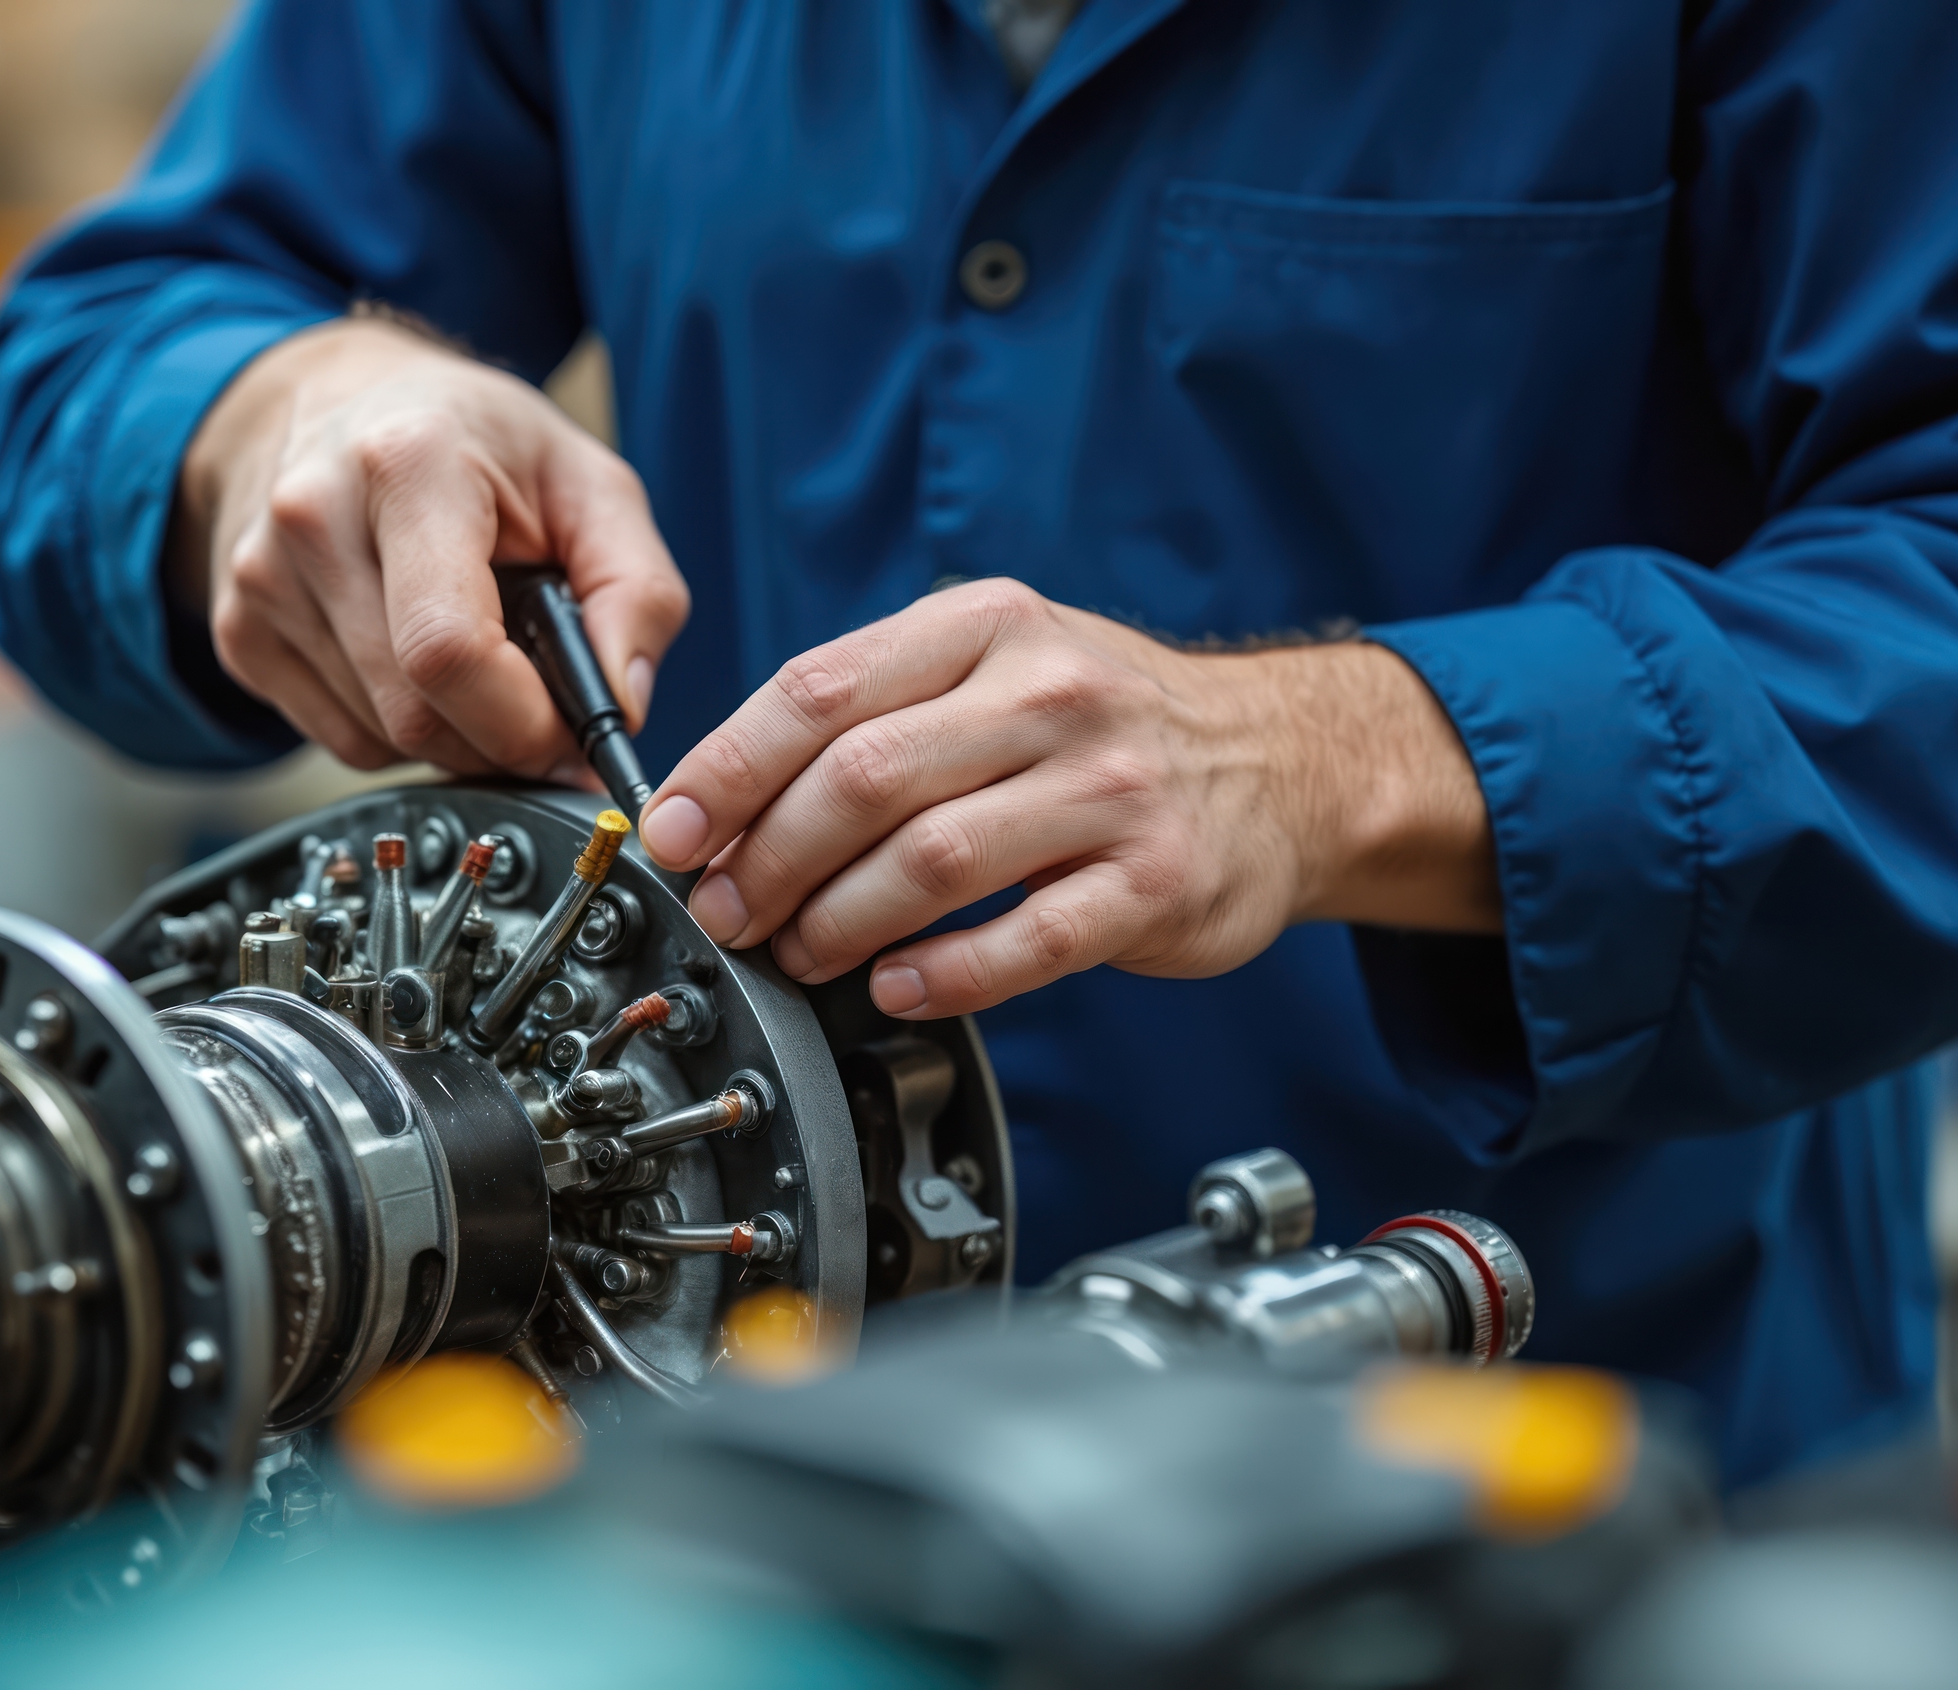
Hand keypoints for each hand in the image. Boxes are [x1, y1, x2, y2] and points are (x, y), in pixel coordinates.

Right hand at [175, 315, 688, 773]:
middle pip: (412, 713)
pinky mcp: (239, 631)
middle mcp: (312, 518)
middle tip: (540, 707)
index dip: (522, 723)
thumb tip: (624, 706)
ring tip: (477, 663)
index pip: (449, 649)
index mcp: (406, 464)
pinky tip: (414, 664)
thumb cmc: (472, 441)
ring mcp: (262, 580)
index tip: (569, 735)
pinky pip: (338, 739)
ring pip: (378, 740)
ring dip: (451, 736)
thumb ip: (638, 591)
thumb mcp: (589, 482)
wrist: (336, 400)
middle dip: (497, 740)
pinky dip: (397, 730)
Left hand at [636, 579, 1498, 1018]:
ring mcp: (1110, 790)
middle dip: (766, 861)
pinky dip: (941, 976)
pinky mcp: (1155, 883)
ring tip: (797, 954)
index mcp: (987, 627)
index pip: (820, 689)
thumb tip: (726, 798)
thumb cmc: (1104, 723)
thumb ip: (875, 709)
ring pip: (930, 862)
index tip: (672, 834)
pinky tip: (895, 988)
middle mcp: (1050, 695)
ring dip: (836, 923)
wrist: (1285, 763)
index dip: (727, 770)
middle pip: (862, 779)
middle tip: (724, 914)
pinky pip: (1023, 941)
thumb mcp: (996, 663)